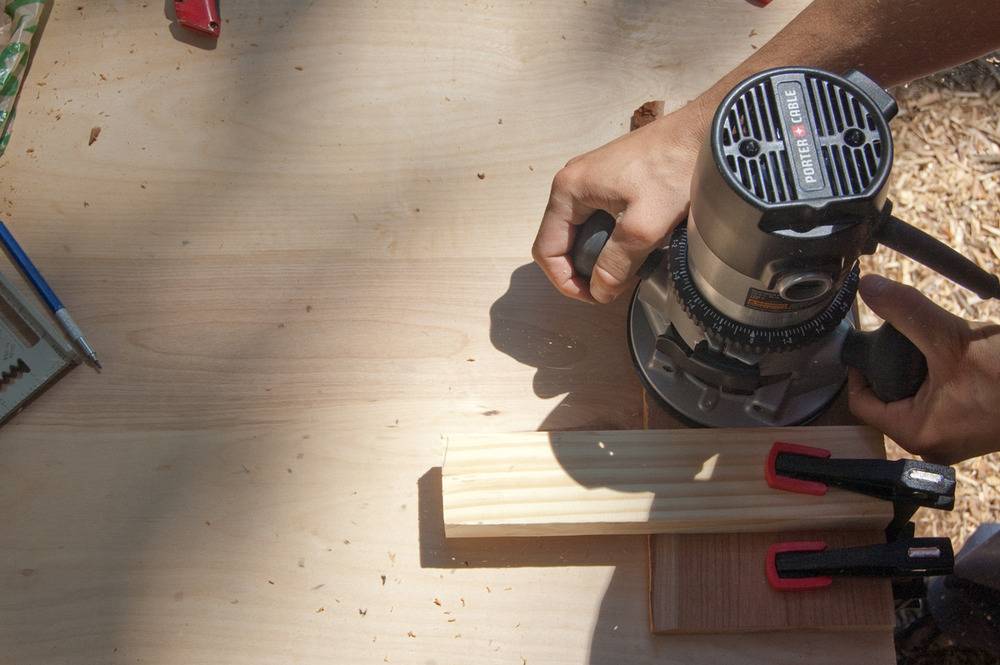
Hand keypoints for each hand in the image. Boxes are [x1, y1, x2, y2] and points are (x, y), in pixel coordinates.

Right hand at [532, 100, 707, 303]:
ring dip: (600, 255)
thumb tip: (600, 291)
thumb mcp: (644, 226)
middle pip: (562, 242)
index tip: (594, 295)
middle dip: (584, 270)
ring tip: (628, 268)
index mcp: (569, 190)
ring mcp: (591, 179)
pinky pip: (600, 219)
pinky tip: (636, 245)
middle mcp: (573, 182)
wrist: (704, 132)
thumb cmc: (674, 167)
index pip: (546, 250)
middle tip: (612, 286)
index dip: (566, 281)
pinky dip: (612, 239)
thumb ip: (617, 263)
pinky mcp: (611, 180)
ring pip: (582, 232)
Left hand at [848, 274, 999, 464]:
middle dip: (890, 368)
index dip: (857, 371)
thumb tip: (869, 287)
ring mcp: (956, 438)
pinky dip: (941, 378)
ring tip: (927, 347)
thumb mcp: (951, 339)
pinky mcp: (975, 428)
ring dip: (918, 372)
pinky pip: (942, 401)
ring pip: (917, 399)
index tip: (862, 345)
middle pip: (888, 401)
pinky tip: (952, 358)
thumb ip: (907, 312)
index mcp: (917, 433)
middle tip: (895, 340)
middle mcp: (933, 443)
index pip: (862, 404)